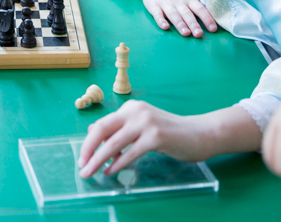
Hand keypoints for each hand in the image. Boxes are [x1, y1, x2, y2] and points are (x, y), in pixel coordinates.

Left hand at [77, 101, 198, 177]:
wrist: (199, 133)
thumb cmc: (170, 133)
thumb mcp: (141, 127)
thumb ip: (120, 130)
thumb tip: (93, 131)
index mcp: (131, 108)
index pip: (102, 124)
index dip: (89, 142)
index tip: (83, 157)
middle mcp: (136, 111)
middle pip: (103, 130)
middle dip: (89, 149)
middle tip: (81, 166)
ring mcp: (146, 122)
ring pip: (114, 143)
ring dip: (99, 160)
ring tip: (90, 172)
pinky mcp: (156, 136)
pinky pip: (130, 152)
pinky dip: (118, 164)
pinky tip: (110, 171)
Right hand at [130, 0, 215, 36]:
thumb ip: (199, 3)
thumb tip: (215, 13)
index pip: (200, 9)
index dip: (207, 18)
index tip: (213, 29)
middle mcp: (178, 1)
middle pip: (187, 13)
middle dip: (193, 24)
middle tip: (199, 34)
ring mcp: (165, 3)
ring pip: (173, 14)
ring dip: (180, 24)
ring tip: (185, 33)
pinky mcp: (153, 5)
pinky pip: (157, 14)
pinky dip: (161, 20)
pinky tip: (165, 27)